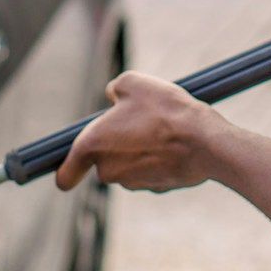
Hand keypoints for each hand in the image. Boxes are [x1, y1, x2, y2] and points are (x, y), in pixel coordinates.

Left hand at [54, 70, 224, 192]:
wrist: (204, 141)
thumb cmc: (165, 110)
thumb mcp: (132, 82)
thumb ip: (114, 90)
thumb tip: (114, 97)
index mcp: (93, 145)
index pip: (66, 175)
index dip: (65, 173)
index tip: (66, 175)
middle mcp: (108, 170)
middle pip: (103, 161)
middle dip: (116, 145)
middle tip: (138, 122)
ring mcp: (133, 182)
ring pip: (128, 166)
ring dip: (138, 151)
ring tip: (160, 130)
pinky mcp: (156, 188)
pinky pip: (149, 172)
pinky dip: (157, 160)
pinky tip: (173, 144)